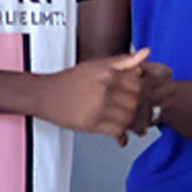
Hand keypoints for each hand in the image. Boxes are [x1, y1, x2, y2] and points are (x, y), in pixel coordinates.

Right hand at [31, 52, 155, 142]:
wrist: (45, 94)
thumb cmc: (71, 80)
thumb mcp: (97, 65)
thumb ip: (124, 61)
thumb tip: (147, 53)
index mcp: (109, 74)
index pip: (139, 85)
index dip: (143, 93)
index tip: (141, 98)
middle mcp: (105, 90)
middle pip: (136, 103)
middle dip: (141, 111)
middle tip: (141, 115)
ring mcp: (98, 108)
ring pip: (128, 118)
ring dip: (133, 125)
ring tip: (132, 126)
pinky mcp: (90, 123)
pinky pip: (115, 131)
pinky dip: (121, 136)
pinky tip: (121, 137)